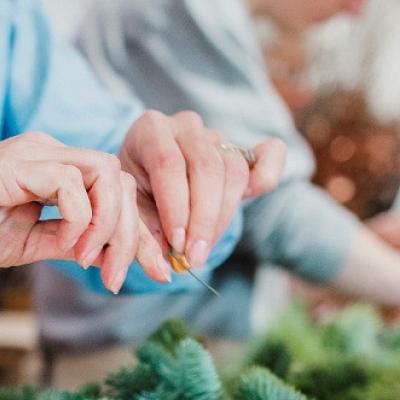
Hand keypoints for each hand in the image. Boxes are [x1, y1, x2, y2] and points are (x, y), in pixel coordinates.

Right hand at [0, 132, 169, 290]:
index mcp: (52, 169)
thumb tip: (103, 256)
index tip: (156, 270)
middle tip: (121, 279)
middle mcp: (49, 153)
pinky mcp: (17, 164)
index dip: (140, 232)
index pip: (115, 190)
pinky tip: (69, 247)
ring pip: (106, 173)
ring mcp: (34, 154)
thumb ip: (64, 242)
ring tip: (91, 262)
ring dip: (110, 225)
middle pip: (121, 180)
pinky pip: (72, 184)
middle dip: (135, 234)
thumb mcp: (24, 244)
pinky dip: (82, 219)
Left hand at [118, 110, 285, 267]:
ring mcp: (215, 136)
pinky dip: (270, 172)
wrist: (146, 181)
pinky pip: (268, 154)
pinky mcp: (240, 150)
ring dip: (223, 216)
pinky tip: (257, 192)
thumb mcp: (129, 214)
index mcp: (150, 130)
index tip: (178, 245)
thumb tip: (164, 273)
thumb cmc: (135, 197)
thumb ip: (142, 240)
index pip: (169, 164)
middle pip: (206, 166)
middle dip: (203, 219)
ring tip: (204, 248)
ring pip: (233, 170)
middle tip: (195, 257)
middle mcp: (185, 126)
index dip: (176, 208)